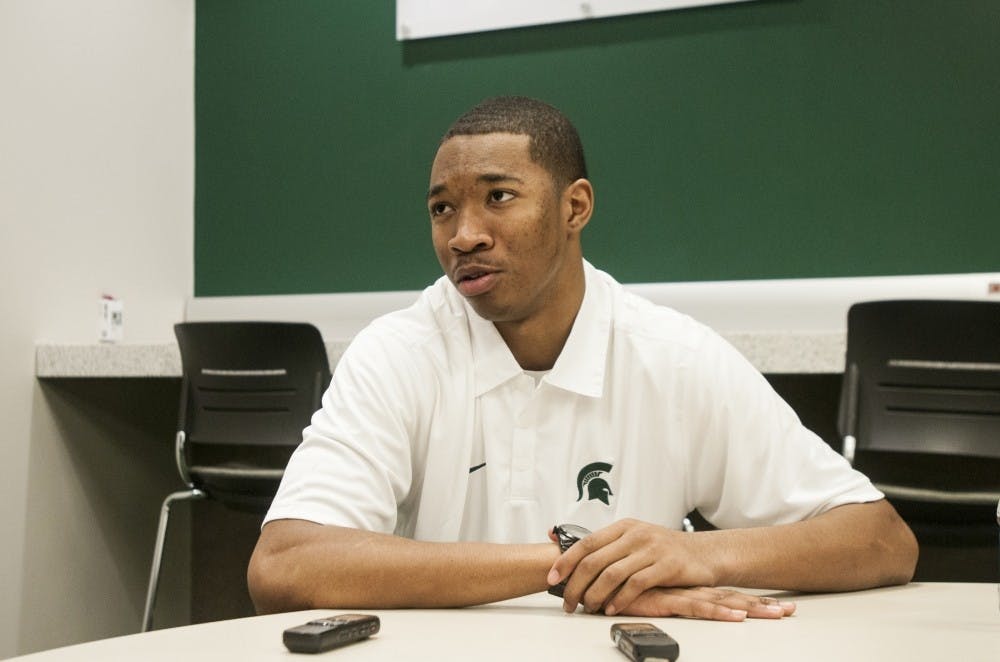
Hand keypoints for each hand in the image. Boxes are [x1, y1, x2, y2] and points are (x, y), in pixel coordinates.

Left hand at [547, 518, 748, 615]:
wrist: (704, 553)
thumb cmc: (664, 549)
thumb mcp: (635, 538)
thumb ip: (607, 544)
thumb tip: (564, 542)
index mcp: (624, 527)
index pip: (587, 542)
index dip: (566, 561)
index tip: (551, 578)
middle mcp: (635, 534)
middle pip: (595, 560)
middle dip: (576, 583)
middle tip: (567, 602)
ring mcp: (651, 549)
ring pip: (612, 574)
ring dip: (595, 594)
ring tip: (586, 608)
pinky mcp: (666, 566)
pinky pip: (636, 584)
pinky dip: (619, 599)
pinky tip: (610, 609)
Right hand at [618, 587, 795, 620]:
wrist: (596, 575)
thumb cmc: (619, 585)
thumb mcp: (648, 595)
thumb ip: (663, 597)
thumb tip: (676, 604)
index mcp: (687, 587)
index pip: (725, 592)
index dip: (752, 598)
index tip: (778, 605)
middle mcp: (687, 587)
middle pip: (732, 596)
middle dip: (762, 605)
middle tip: (791, 610)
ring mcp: (679, 592)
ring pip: (721, 601)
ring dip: (750, 608)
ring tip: (777, 614)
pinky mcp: (665, 599)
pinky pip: (696, 607)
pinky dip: (718, 612)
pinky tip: (736, 616)